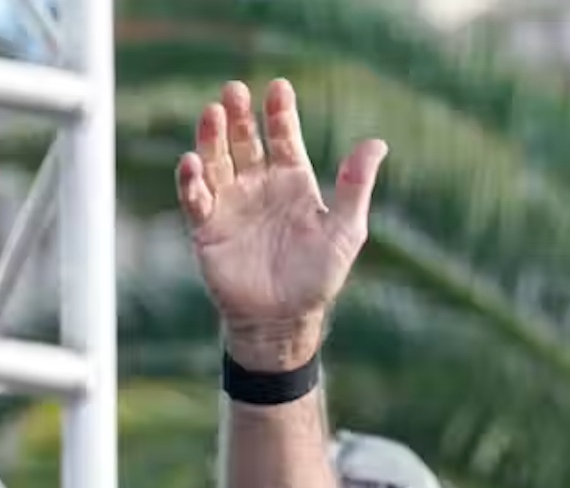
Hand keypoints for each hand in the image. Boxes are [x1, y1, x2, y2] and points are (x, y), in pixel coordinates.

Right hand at [175, 78, 386, 369]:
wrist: (285, 319)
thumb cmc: (318, 276)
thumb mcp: (345, 230)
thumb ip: (355, 186)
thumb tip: (377, 143)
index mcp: (292, 182)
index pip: (283, 138)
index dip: (280, 112)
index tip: (279, 86)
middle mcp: (258, 186)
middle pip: (244, 140)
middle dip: (240, 115)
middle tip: (234, 89)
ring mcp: (231, 203)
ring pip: (216, 160)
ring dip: (211, 136)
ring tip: (212, 113)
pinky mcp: (207, 226)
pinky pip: (195, 197)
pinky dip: (192, 179)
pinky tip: (193, 162)